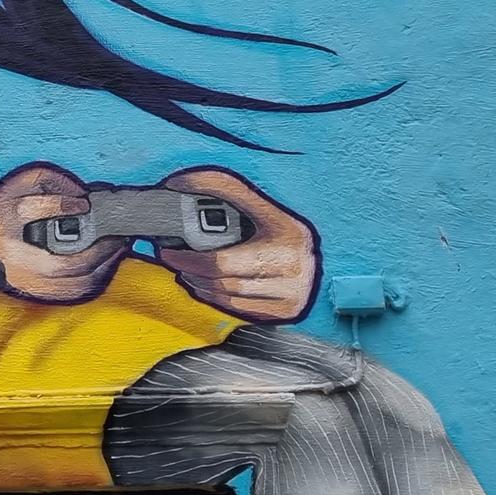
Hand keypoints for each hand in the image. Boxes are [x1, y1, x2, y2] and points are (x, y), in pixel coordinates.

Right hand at [0, 163, 127, 302]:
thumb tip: (84, 194)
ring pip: (70, 286)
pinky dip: (93, 282)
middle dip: (99, 251)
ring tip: (117, 250)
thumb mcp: (10, 187)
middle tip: (118, 235)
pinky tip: (105, 267)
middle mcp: (11, 257)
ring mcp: (20, 281)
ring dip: (101, 270)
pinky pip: (69, 294)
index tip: (85, 202)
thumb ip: (47, 180)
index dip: (64, 206)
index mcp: (2, 223)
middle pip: (63, 266)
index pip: (35, 213)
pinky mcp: (28, 293)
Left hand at [156, 168, 317, 321]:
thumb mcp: (263, 205)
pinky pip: (240, 310)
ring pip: (230, 296)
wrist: (325, 255)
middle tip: (173, 260)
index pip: (222, 259)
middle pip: (224, 280)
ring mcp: (291, 294)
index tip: (170, 251)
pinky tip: (205, 286)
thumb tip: (181, 184)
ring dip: (200, 285)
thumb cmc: (284, 228)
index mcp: (285, 236)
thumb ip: (227, 190)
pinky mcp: (286, 311)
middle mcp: (291, 268)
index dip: (190, 259)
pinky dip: (217, 298)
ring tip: (186, 271)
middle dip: (191, 271)